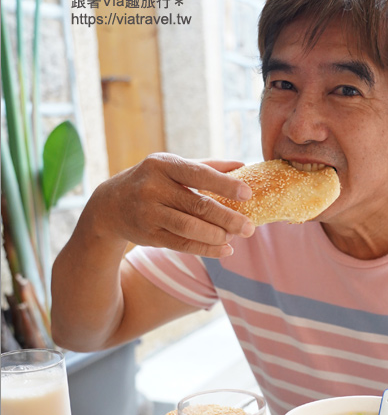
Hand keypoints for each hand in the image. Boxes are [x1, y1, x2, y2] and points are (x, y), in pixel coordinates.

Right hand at [89, 153, 254, 256]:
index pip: (198, 174)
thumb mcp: (172, 167)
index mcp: (162, 165)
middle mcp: (153, 188)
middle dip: (227, 218)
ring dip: (217, 235)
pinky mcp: (148, 235)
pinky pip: (182, 244)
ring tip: (237, 237)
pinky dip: (206, 249)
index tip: (248, 193)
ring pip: (189, 227)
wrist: (110, 206)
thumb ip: (207, 166)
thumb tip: (243, 166)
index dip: (224, 185)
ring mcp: (149, 213)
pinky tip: (224, 250)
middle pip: (197, 205)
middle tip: (250, 227)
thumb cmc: (152, 182)